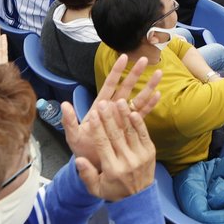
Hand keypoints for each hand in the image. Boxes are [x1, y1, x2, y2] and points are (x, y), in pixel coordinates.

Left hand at [61, 54, 161, 169]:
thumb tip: (64, 105)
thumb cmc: (82, 150)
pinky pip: (142, 114)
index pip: (109, 85)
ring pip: (138, 98)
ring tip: (158, 74)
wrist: (93, 165)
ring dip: (148, 86)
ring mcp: (123, 118)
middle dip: (136, 73)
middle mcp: (113, 110)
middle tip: (145, 60)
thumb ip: (69, 121)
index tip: (124, 57)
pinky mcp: (131, 127)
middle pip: (127, 88)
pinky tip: (158, 95)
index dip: (116, 72)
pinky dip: (150, 104)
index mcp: (100, 108)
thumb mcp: (73, 137)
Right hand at [74, 101, 155, 201]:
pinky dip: (138, 122)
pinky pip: (144, 134)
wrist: (139, 199)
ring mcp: (140, 156)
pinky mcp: (150, 152)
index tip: (92, 114)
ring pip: (130, 132)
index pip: (103, 144)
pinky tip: (133, 111)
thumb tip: (79, 160)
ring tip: (119, 101)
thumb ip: (86, 174)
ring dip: (124, 115)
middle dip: (109, 118)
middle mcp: (127, 162)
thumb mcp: (96, 188)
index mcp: (112, 169)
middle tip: (103, 103)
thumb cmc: (114, 190)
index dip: (98, 128)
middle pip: (116, 135)